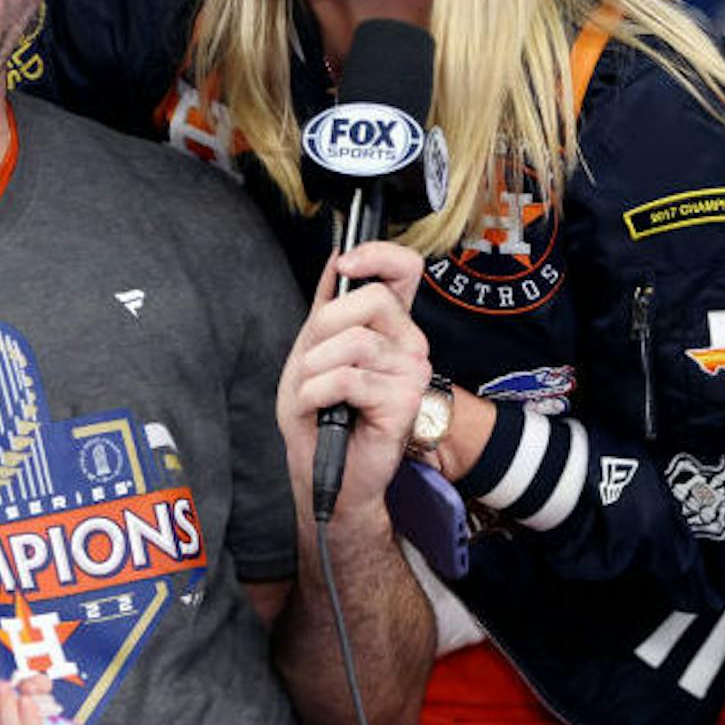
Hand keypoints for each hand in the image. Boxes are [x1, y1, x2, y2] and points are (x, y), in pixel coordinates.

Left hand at [277, 242, 431, 519]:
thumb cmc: (319, 413)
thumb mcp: (311, 350)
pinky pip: (348, 378)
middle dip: (324, 328)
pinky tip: (318, 409)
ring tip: (315, 393)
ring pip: (355, 342)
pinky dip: (316, 393)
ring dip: (315, 369)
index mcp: (389, 327)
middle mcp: (409, 344)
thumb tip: (337, 257)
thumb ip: (327, 306)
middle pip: (372, 300)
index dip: (379, 255)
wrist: (323, 469)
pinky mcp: (405, 401)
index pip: (405, 269)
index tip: (346, 265)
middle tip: (313, 363)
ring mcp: (412, 372)